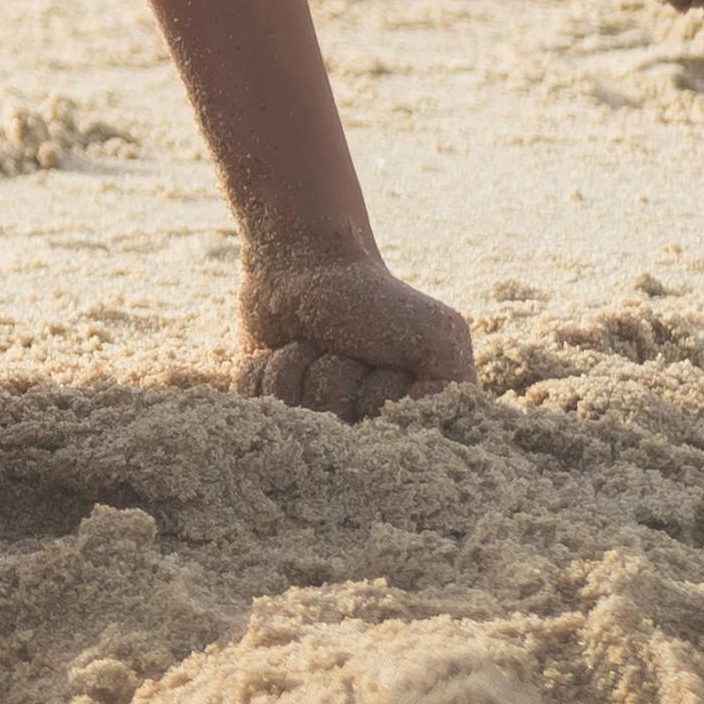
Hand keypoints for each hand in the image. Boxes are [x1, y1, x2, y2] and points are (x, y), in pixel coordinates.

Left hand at [235, 245, 474, 421]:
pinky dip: (264, 368)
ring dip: (297, 367)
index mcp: (398, 425)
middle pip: (331, 433)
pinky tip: (279, 348)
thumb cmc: (377, 300)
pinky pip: (252, 404)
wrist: (310, 262)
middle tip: (345, 348)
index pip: (381, 442)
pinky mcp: (262, 406)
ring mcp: (302, 421)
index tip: (385, 362)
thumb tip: (416, 439)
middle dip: (335, 379)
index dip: (378, 395)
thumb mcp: (438, 336)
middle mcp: (350, 433)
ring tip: (312, 342)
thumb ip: (450, 392)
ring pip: (289, 417)